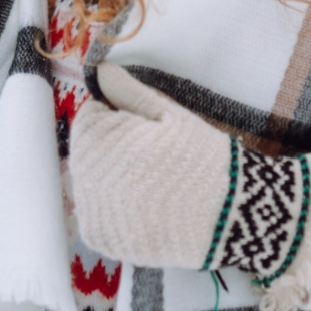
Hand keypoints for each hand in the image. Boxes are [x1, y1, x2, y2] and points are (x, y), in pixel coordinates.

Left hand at [71, 63, 310, 285]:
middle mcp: (82, 179)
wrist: (228, 216)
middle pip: (89, 149)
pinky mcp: (101, 240)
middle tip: (155, 156)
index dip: (121, 115)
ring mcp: (89, 213)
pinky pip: (97, 214)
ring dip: (112, 177)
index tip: (150, 128)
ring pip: (91, 181)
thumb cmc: (199, 156)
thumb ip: (128, 91)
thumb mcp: (168, 114)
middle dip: (114, 146)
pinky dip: (114, 208)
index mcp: (96, 141)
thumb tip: (99, 70)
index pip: (91, 116)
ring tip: (153, 182)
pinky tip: (144, 206)